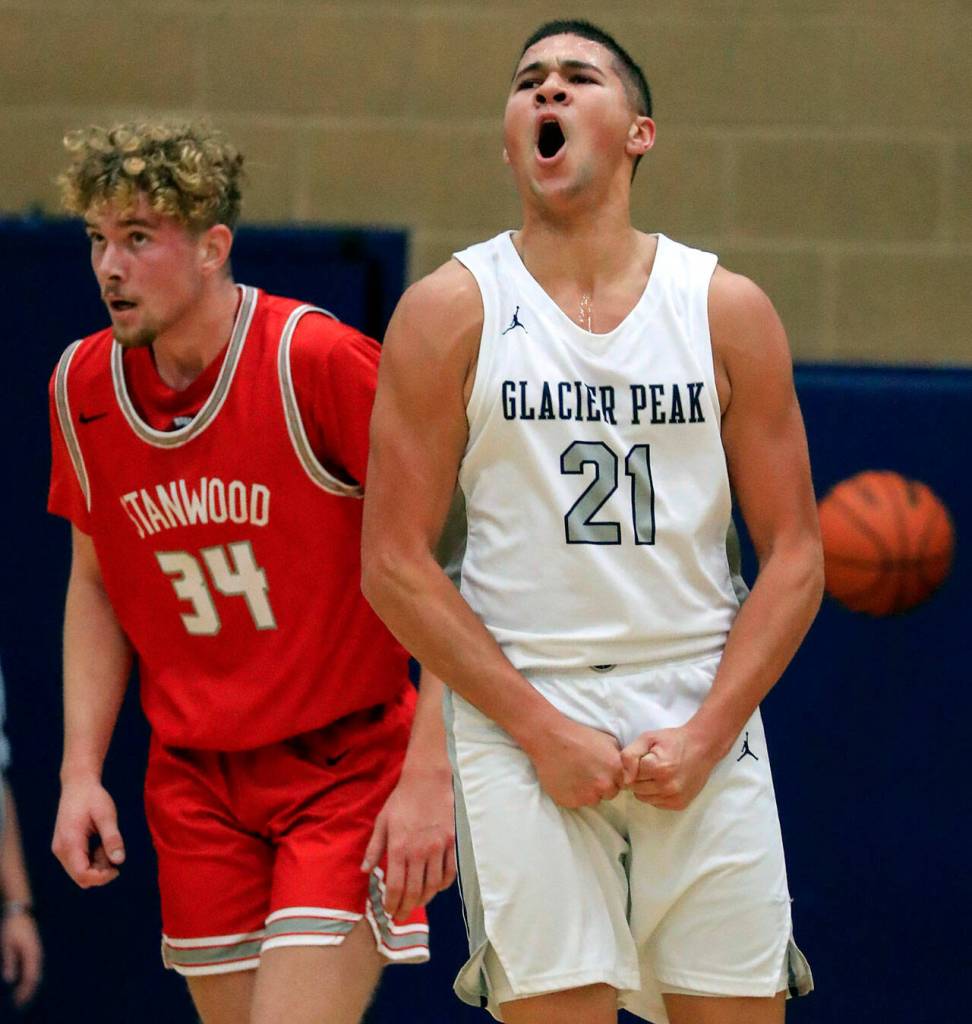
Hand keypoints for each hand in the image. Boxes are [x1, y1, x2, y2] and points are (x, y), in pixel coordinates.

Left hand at [1, 910, 41, 1006]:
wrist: (20, 910)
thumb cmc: (12, 926)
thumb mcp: (6, 944)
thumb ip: (9, 961)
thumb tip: (10, 980)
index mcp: (32, 952)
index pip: (30, 977)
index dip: (25, 991)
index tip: (17, 1001)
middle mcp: (37, 953)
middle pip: (35, 977)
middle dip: (28, 991)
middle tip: (19, 1003)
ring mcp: (37, 950)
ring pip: (36, 972)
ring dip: (29, 985)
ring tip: (22, 995)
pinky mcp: (34, 949)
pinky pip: (34, 967)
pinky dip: (29, 977)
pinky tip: (24, 982)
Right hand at [51, 778, 124, 887]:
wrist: (78, 785)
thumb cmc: (93, 798)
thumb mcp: (107, 815)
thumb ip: (112, 838)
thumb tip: (119, 861)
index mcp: (70, 842)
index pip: (82, 874)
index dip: (101, 878)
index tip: (117, 869)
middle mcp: (61, 849)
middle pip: (80, 877)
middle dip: (100, 872)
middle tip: (113, 851)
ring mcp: (60, 849)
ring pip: (79, 872)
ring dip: (97, 865)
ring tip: (106, 842)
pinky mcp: (64, 847)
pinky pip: (78, 863)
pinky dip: (92, 859)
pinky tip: (99, 843)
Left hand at [361, 766, 455, 919]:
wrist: (427, 781)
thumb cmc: (401, 800)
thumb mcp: (382, 821)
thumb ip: (374, 848)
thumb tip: (365, 871)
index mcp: (399, 848)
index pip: (396, 887)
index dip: (392, 904)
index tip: (389, 911)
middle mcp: (419, 852)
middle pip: (415, 892)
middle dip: (406, 908)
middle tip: (401, 916)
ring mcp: (438, 848)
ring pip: (433, 886)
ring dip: (424, 900)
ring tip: (416, 904)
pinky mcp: (451, 843)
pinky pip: (449, 873)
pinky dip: (443, 885)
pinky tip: (435, 888)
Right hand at [528, 717, 623, 808]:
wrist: (551, 739)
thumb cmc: (579, 736)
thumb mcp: (608, 740)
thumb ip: (620, 759)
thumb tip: (627, 770)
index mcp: (616, 770)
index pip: (621, 784)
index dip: (611, 777)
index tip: (600, 770)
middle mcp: (605, 786)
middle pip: (609, 794)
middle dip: (601, 785)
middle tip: (587, 772)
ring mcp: (588, 796)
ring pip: (592, 800)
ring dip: (587, 791)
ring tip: (575, 774)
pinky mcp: (571, 802)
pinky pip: (576, 802)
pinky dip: (572, 794)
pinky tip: (566, 779)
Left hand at [621, 725, 717, 809]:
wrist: (702, 747)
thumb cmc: (672, 741)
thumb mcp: (647, 739)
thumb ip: (630, 756)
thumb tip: (625, 779)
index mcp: (658, 768)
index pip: (630, 776)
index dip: (634, 766)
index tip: (645, 758)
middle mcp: (667, 786)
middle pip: (635, 789)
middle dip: (638, 778)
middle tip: (650, 766)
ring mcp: (675, 797)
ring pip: (644, 798)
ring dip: (646, 788)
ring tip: (657, 774)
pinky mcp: (679, 804)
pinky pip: (656, 803)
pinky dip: (656, 794)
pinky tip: (665, 782)